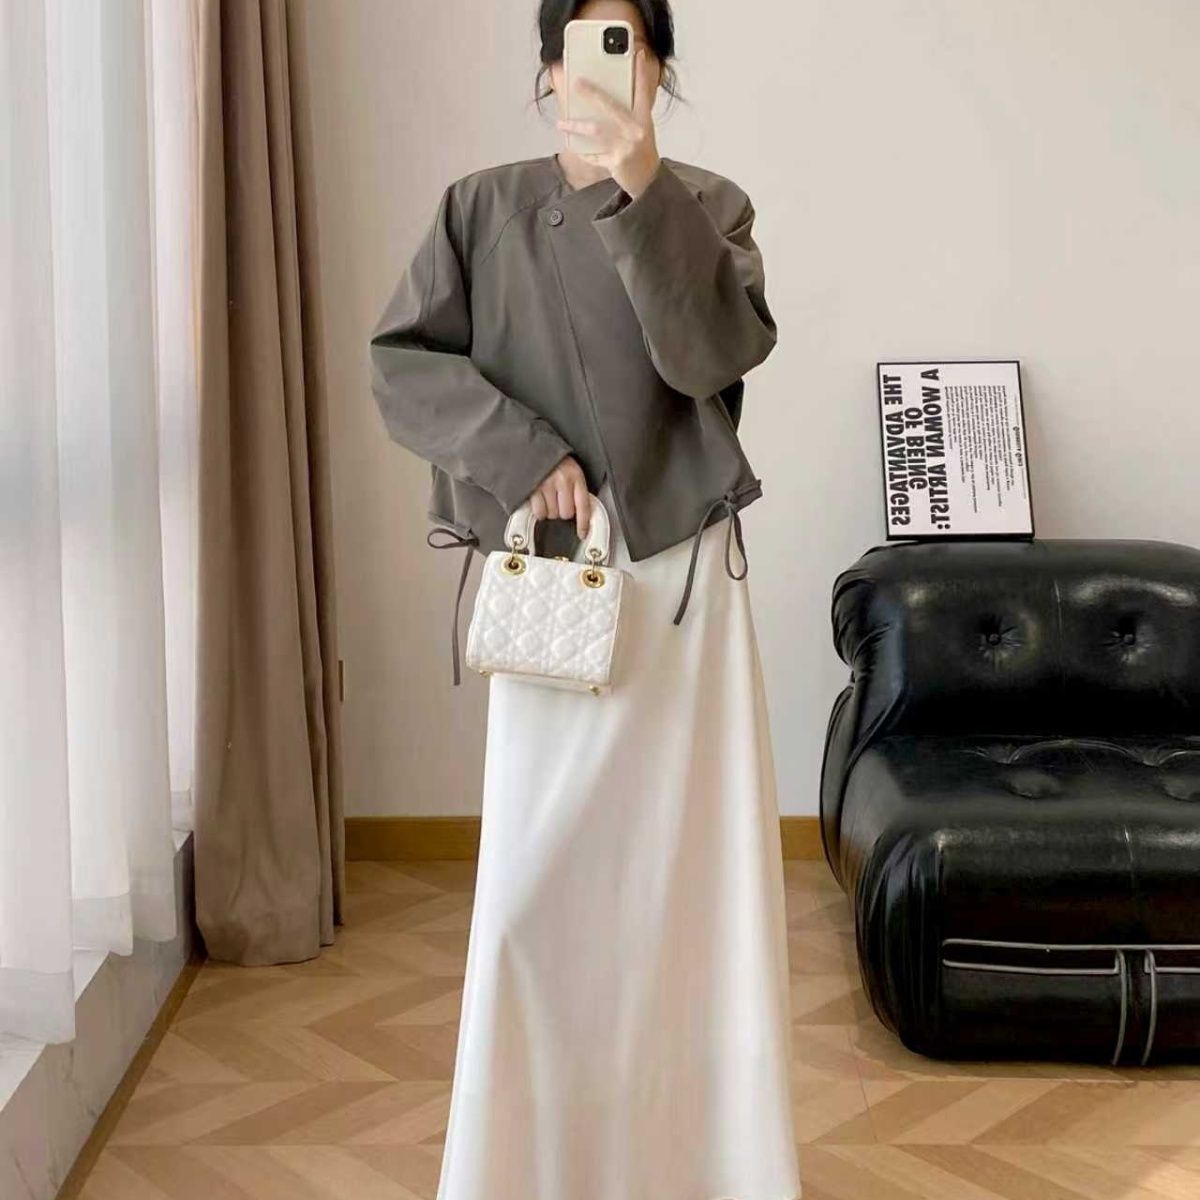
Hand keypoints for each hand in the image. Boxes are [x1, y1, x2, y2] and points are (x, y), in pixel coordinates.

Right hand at [527, 454, 590, 537]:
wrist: (529, 446)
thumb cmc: (551, 460)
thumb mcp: (570, 469)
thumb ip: (576, 489)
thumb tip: (580, 511)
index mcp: (576, 476)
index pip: (583, 505)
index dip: (583, 523)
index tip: (582, 533)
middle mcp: (563, 480)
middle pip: (566, 513)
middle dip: (561, 511)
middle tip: (557, 501)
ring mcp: (546, 485)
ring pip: (552, 514)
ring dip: (549, 510)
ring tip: (546, 497)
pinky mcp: (532, 490)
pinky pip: (539, 512)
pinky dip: (539, 511)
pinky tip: (538, 500)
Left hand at [556, 47, 661, 198]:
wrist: (647, 181)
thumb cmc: (641, 150)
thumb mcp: (642, 128)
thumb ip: (630, 112)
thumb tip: (604, 97)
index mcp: (644, 120)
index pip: (643, 92)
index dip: (641, 73)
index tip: (638, 54)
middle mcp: (636, 131)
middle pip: (611, 107)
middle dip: (592, 93)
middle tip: (577, 83)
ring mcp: (625, 147)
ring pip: (596, 131)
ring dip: (576, 125)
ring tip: (562, 122)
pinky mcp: (616, 162)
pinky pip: (593, 154)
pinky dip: (583, 150)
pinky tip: (572, 144)